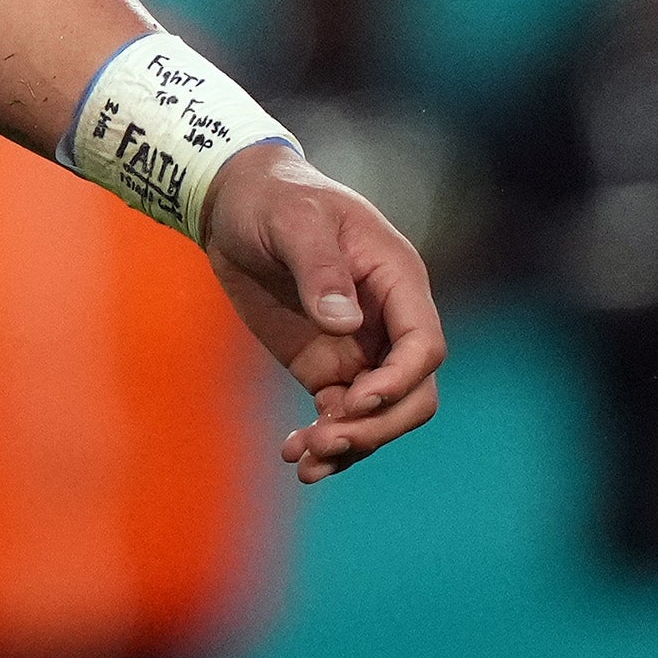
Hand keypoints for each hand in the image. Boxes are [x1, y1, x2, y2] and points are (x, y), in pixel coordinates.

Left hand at [201, 143, 446, 484]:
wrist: (233, 204)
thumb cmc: (272, 198)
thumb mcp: (294, 220)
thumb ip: (320, 267)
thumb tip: (344, 322)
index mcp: (396, 280)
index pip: (424, 345)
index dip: (400, 381)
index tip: (354, 400)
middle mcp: (387, 320)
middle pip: (412, 393)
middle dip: (376, 425)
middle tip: (324, 440)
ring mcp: (358, 348)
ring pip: (378, 415)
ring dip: (350, 445)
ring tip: (303, 459)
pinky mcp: (325, 366)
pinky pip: (340, 416)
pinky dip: (326, 442)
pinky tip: (293, 455)